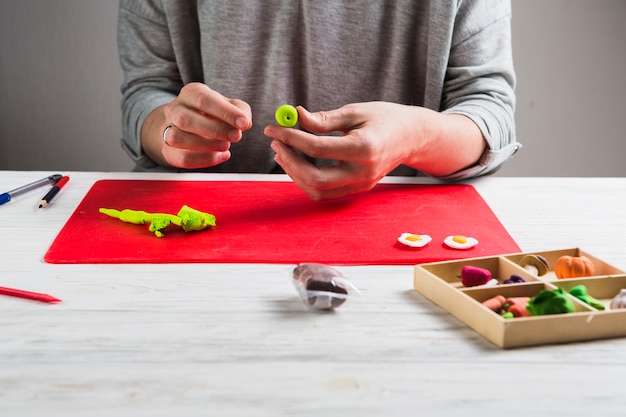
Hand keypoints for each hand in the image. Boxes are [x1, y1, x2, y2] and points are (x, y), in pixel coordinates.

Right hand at [145, 83, 252, 168]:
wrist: (186, 124)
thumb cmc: (212, 113)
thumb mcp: (229, 105)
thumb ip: (240, 111)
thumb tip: (245, 122)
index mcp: (190, 93)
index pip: (202, 99)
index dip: (224, 112)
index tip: (244, 123)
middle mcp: (174, 109)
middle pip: (185, 119)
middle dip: (215, 130)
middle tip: (236, 136)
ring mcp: (168, 129)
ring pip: (177, 138)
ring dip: (205, 145)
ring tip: (226, 146)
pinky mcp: (168, 150)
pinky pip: (181, 157)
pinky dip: (204, 160)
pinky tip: (220, 156)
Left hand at [264, 102, 483, 199]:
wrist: (413, 137)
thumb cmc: (385, 118)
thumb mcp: (355, 112)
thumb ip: (324, 119)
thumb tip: (295, 116)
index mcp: (364, 148)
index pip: (317, 148)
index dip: (290, 137)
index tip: (274, 128)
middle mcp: (363, 172)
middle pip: (315, 179)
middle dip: (289, 162)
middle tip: (276, 143)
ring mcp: (362, 184)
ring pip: (318, 190)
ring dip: (295, 173)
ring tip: (283, 151)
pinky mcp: (359, 188)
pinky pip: (326, 192)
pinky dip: (307, 180)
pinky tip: (298, 162)